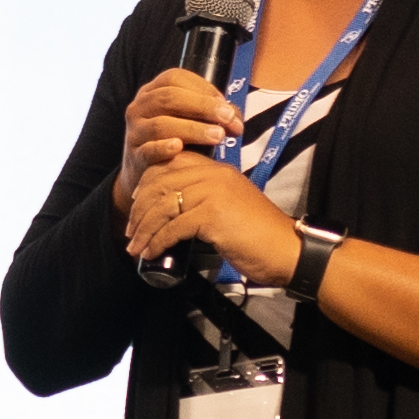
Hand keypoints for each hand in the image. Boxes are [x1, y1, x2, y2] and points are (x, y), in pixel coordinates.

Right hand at [114, 67, 239, 211]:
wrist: (145, 172)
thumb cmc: (174, 139)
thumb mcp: (187, 119)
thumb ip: (211, 114)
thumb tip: (235, 118)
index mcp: (153, 91)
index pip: (175, 78)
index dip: (203, 88)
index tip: (225, 104)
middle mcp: (140, 107)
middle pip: (169, 98)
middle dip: (203, 107)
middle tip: (228, 119)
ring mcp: (135, 132)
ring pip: (161, 124)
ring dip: (193, 129)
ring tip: (217, 136)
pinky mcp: (135, 156)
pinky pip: (148, 150)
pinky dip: (164, 147)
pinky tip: (180, 147)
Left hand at [123, 148, 298, 284]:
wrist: (288, 250)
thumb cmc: (260, 236)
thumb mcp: (231, 206)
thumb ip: (208, 200)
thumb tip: (176, 214)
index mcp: (217, 169)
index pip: (170, 165)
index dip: (146, 184)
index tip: (135, 207)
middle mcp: (213, 175)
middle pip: (160, 183)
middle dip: (138, 210)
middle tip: (130, 232)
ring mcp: (213, 193)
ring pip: (163, 206)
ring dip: (144, 229)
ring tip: (135, 247)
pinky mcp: (213, 215)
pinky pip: (173, 227)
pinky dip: (158, 241)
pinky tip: (152, 253)